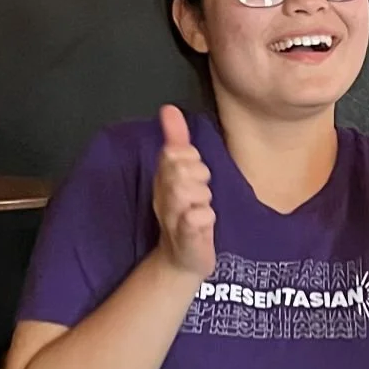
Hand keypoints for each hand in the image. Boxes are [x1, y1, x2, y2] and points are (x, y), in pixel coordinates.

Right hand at [152, 105, 215, 280]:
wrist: (181, 259)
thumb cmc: (183, 212)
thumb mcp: (180, 175)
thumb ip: (176, 141)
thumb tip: (169, 109)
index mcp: (163, 179)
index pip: (174, 152)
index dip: (190, 157)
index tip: (195, 171)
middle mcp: (163, 197)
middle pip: (180, 169)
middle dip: (198, 175)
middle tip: (201, 191)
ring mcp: (173, 219)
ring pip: (189, 192)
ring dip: (202, 197)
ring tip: (202, 208)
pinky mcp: (187, 239)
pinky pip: (196, 218)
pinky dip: (204, 216)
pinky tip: (205, 222)